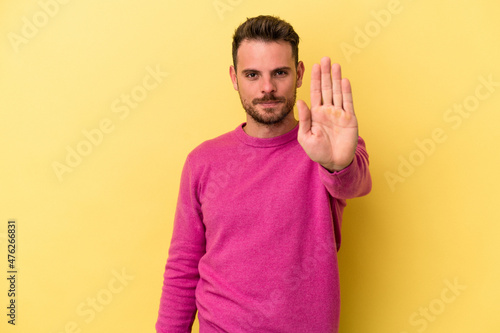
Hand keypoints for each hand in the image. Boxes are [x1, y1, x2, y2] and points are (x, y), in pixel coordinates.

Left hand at [297, 57, 357, 171]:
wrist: (333, 162)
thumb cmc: (318, 151)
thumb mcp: (305, 136)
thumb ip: (303, 119)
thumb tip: (300, 101)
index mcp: (316, 113)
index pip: (315, 92)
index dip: (315, 79)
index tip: (313, 66)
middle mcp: (328, 110)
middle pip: (327, 88)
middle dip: (325, 74)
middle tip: (325, 58)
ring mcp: (339, 113)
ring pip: (338, 92)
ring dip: (336, 78)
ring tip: (335, 64)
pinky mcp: (349, 119)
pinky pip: (347, 102)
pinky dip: (346, 91)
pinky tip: (344, 80)